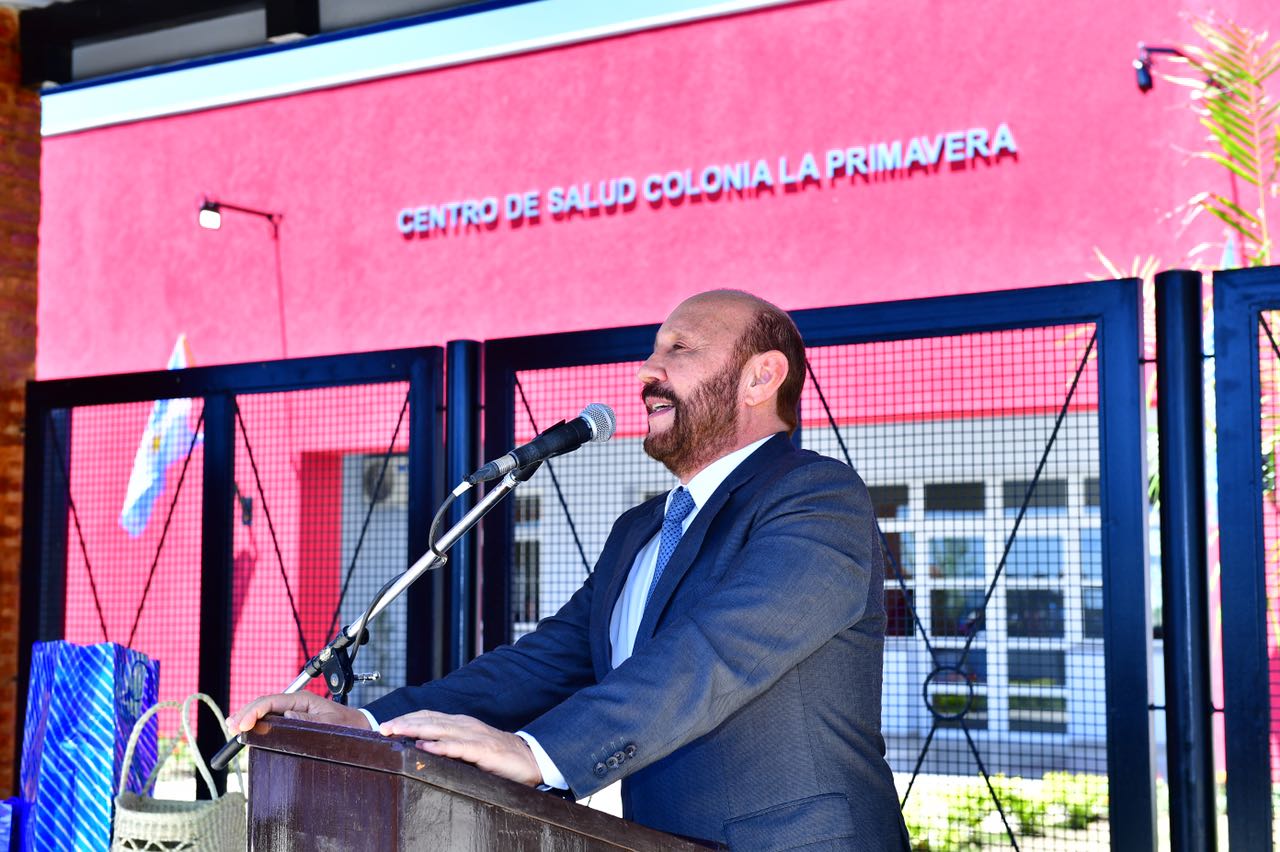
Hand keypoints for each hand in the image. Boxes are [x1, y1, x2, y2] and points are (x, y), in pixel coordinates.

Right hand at [227, 691, 369, 733]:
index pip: (271, 701)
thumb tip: (287, 716)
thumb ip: (310, 721)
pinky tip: (247, 728)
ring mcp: (294, 710)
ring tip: (232, 726)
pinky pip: (272, 718)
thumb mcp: (331, 725)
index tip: (241, 725)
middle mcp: (296, 703)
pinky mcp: (294, 719)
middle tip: (231, 726)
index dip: (253, 711)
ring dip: (249, 717)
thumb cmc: (348, 727)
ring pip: (266, 710)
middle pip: (264, 703)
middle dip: (246, 713)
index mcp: (303, 700)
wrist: (360, 728)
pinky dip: (257, 722)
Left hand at [377, 710, 541, 786]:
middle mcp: (465, 724)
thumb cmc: (496, 756)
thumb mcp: (468, 747)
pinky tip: (426, 747)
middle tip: (383, 727)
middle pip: (429, 719)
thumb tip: (422, 748)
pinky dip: (441, 746)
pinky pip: (459, 747)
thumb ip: (449, 745)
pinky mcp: (483, 750)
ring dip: (416, 730)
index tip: (386, 725)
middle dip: (404, 722)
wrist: (528, 759)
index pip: (428, 716)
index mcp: (460, 723)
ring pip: (440, 729)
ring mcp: (474, 735)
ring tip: (396, 732)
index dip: (407, 719)